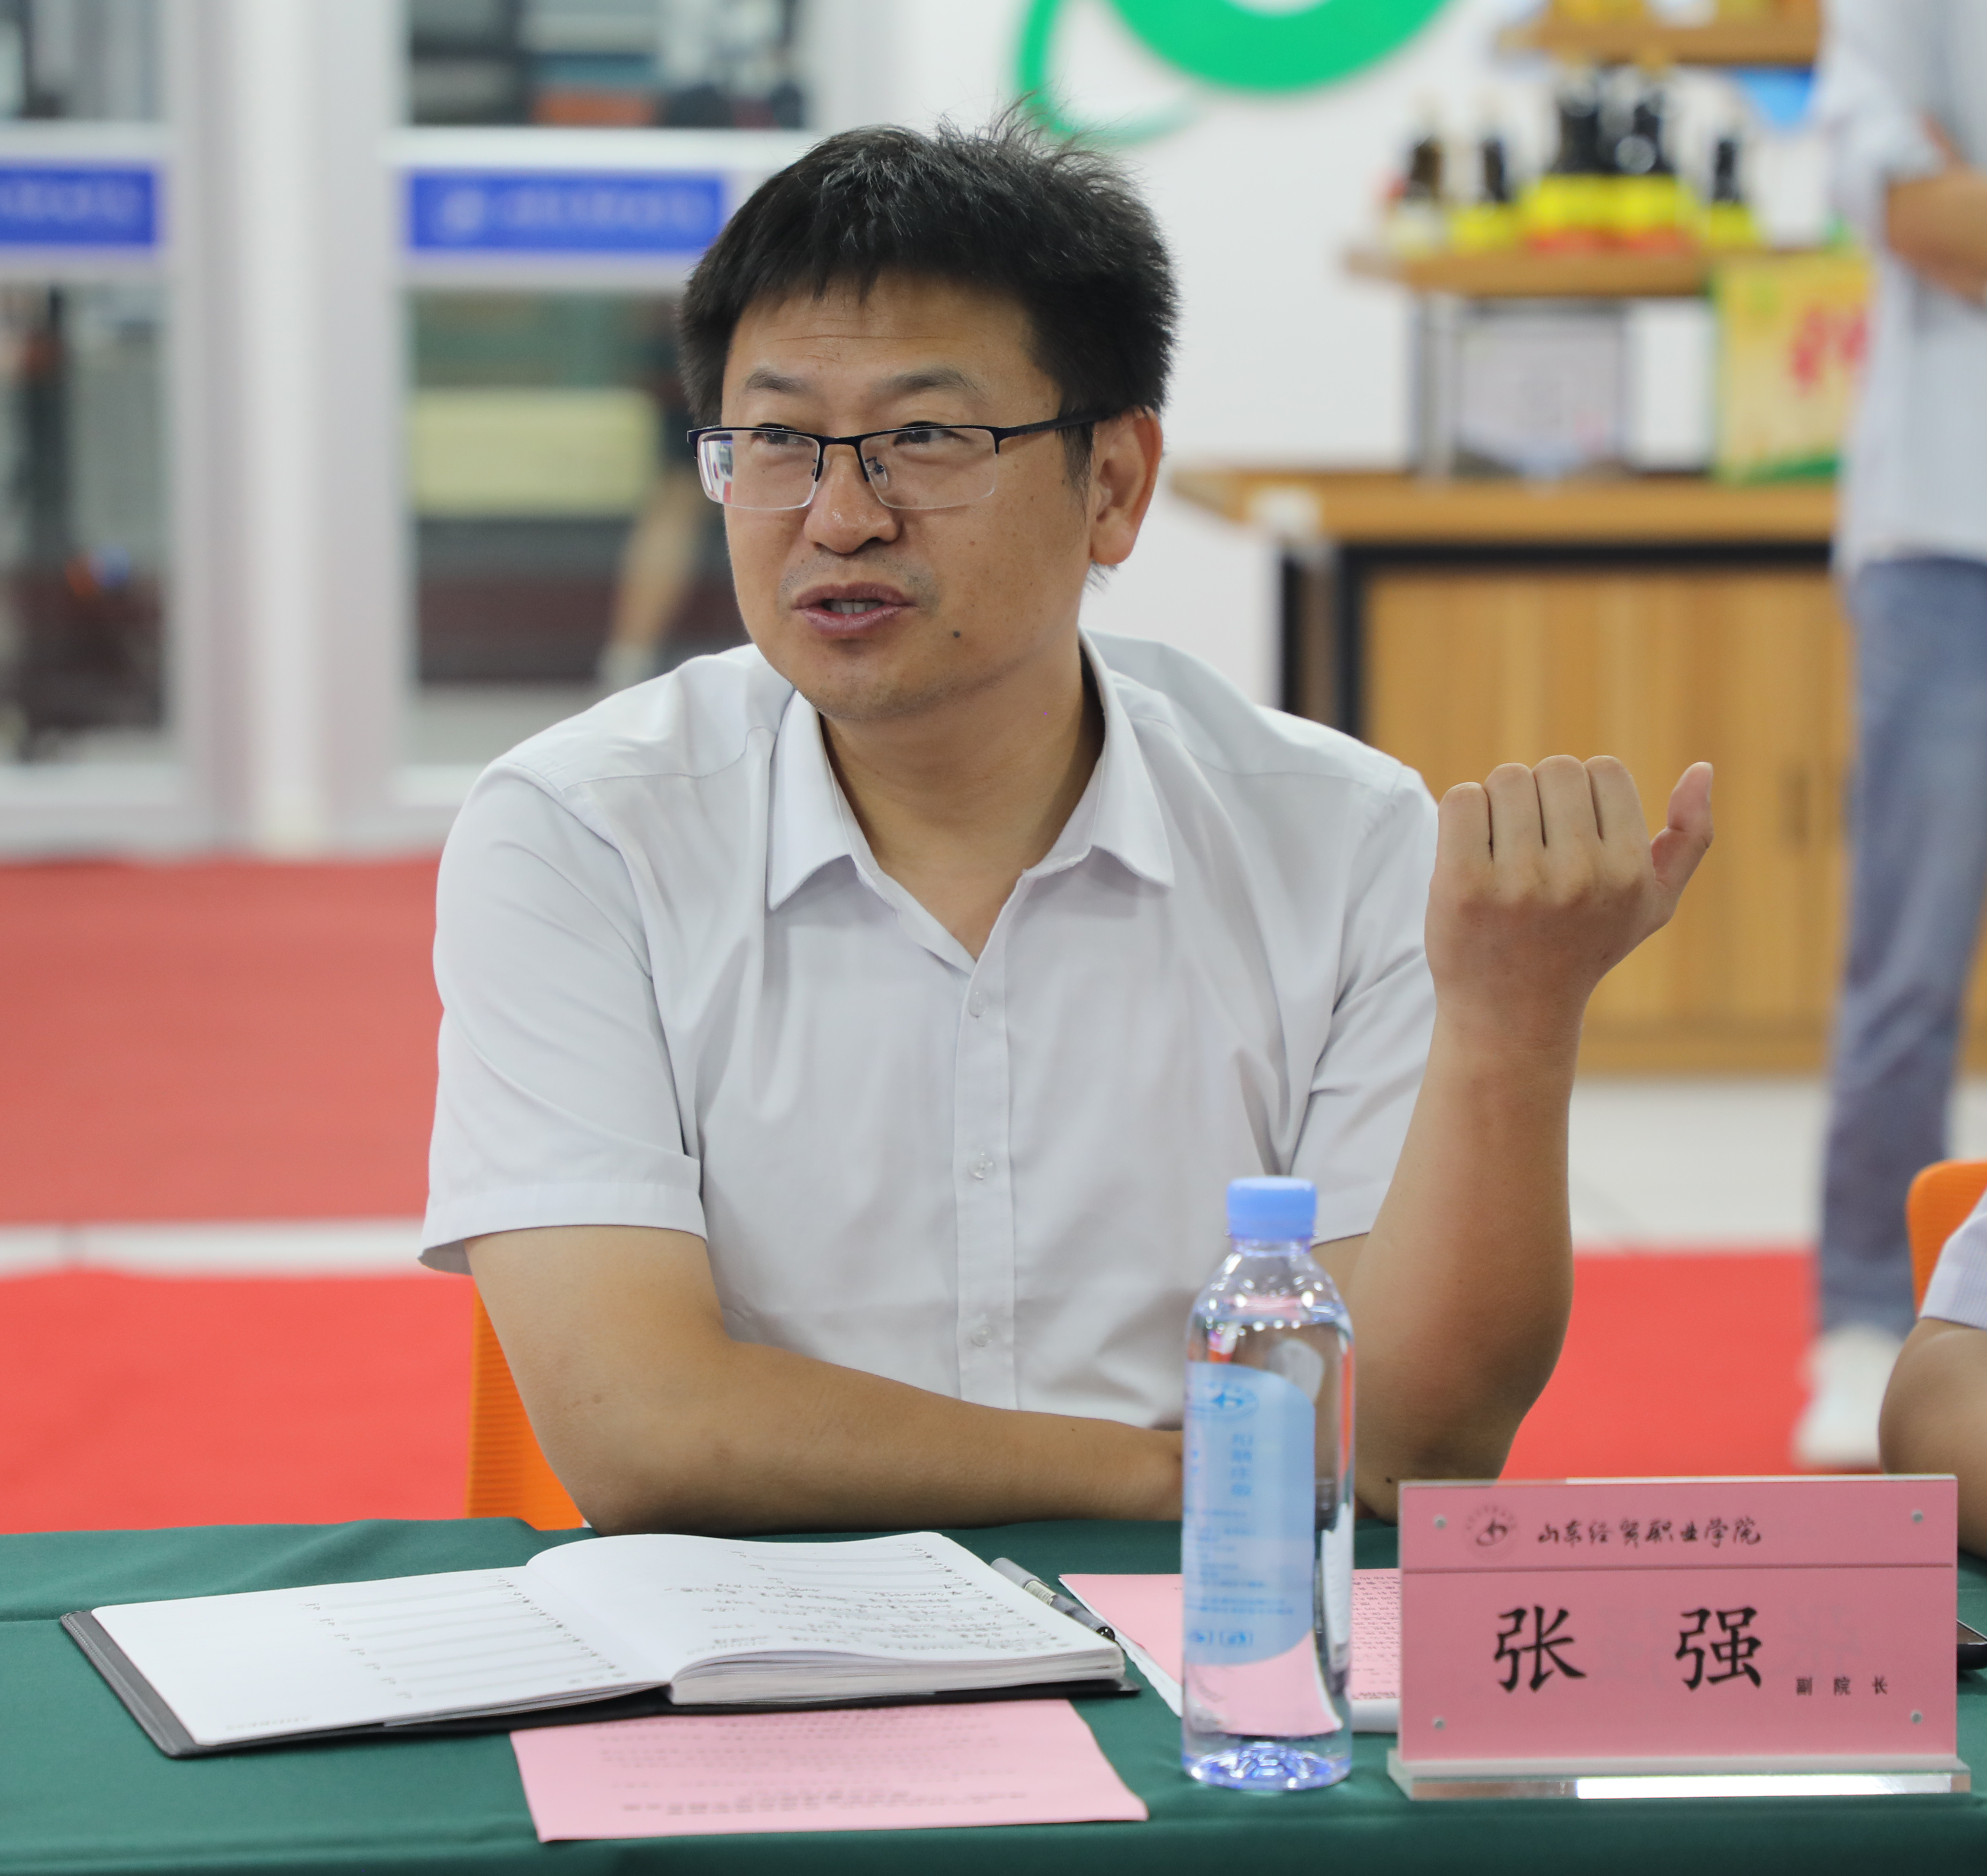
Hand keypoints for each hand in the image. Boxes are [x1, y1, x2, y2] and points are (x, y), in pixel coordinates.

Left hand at [1425, 757, 1712, 1048]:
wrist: (1511, 1011)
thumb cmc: (1584, 946)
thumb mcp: (1652, 904)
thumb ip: (1690, 839)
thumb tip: (1702, 768)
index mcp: (1628, 873)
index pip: (1605, 770)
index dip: (1584, 794)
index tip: (1572, 835)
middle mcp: (1579, 877)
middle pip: (1555, 769)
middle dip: (1541, 795)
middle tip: (1533, 843)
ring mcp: (1519, 883)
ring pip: (1507, 779)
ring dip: (1500, 804)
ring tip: (1503, 851)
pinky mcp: (1462, 885)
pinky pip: (1462, 799)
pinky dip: (1464, 814)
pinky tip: (1472, 851)